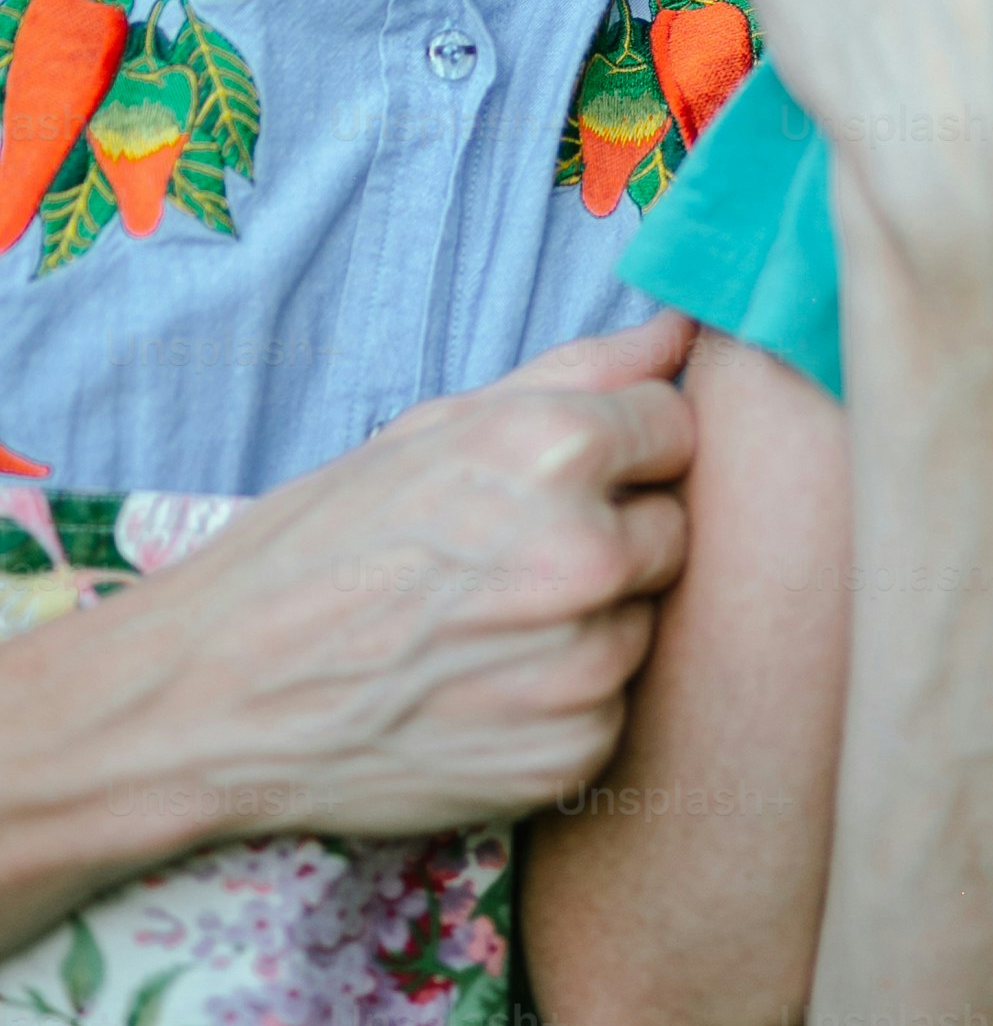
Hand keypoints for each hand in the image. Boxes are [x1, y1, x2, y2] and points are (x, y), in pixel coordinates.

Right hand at [81, 311, 695, 844]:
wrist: (221, 691)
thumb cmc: (326, 540)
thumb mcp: (440, 425)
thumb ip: (582, 370)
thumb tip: (682, 327)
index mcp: (556, 450)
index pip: (680, 429)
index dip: (628, 448)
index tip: (570, 473)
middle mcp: (583, 554)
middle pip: (675, 526)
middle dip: (616, 529)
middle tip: (516, 553)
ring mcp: (581, 664)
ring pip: (647, 618)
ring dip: (595, 618)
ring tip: (492, 621)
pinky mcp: (570, 753)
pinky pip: (613, 704)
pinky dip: (567, 698)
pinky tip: (486, 687)